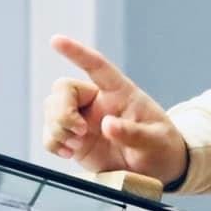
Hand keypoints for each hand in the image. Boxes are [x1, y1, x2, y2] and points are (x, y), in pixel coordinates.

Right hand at [43, 35, 187, 186]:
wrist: (157, 170)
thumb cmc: (160, 147)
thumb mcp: (155, 141)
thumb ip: (133, 133)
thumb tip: (107, 125)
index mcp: (120, 92)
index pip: (96, 66)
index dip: (77, 52)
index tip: (56, 40)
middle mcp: (97, 101)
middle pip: (63, 89)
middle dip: (62, 110)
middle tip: (79, 132)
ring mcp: (83, 119)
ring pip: (51, 109)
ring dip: (57, 128)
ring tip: (77, 145)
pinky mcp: (74, 139)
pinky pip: (50, 133)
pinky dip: (52, 143)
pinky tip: (69, 153)